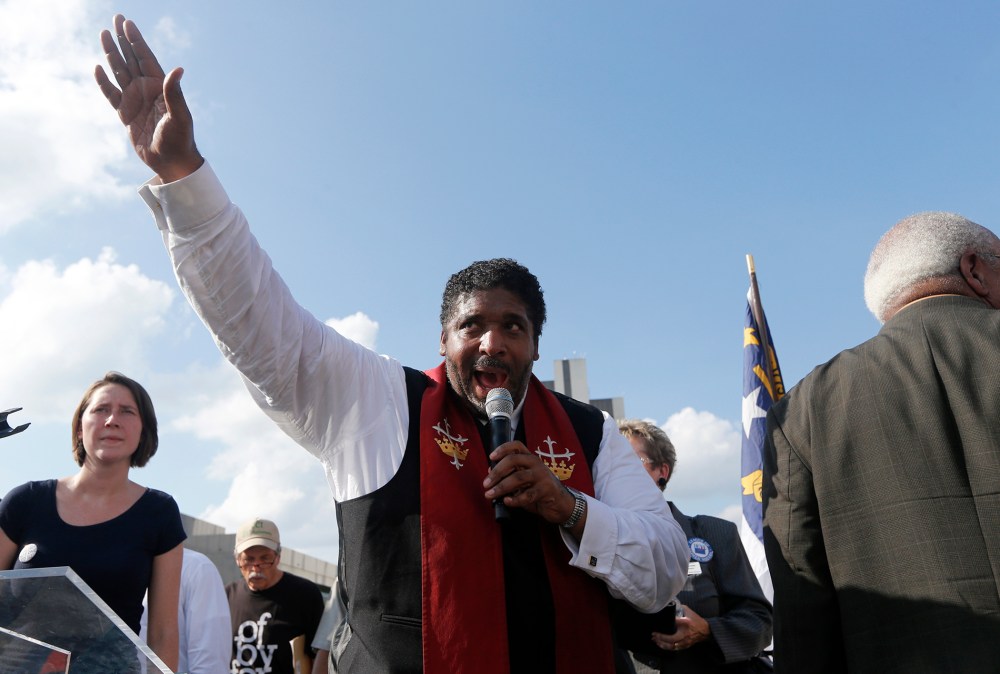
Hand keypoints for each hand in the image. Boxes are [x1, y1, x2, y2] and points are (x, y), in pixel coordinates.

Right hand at [94, 14, 202, 181]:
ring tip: (103, 34)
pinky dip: (104, 82)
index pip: (145, 57)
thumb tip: (178, 69)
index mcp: (160, 87)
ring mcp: (135, 101)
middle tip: (115, 18)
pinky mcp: (126, 114)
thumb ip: (174, 93)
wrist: (171, 162)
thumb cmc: (180, 139)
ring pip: (120, 72)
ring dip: (112, 54)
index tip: (127, 22)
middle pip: (131, 59)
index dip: (136, 40)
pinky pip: (111, 94)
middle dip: (123, 39)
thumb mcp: (179, 116)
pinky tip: (98, 68)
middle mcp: (146, 90)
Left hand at [483, 441, 581, 528]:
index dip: (503, 448)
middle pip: (513, 460)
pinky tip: (507, 501)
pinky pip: (527, 494)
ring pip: (518, 478)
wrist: (560, 504)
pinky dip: (515, 499)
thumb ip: (510, 475)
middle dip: (497, 472)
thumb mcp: (524, 481)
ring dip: (501, 487)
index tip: (491, 457)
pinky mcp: (546, 490)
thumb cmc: (539, 491)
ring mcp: (542, 476)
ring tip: (490, 494)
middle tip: (486, 483)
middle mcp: (536, 464)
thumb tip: (490, 470)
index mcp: (530, 459)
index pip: (516, 446)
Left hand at [652, 605, 709, 651]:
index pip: (674, 624)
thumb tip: (670, 605)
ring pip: (672, 646)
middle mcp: (685, 634)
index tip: (656, 628)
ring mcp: (685, 641)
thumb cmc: (696, 621)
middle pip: (671, 639)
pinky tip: (662, 645)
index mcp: (686, 623)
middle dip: (661, 638)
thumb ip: (680, 608)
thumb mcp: (688, 612)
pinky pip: (675, 648)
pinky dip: (667, 647)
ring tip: (655, 641)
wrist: (706, 630)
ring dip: (663, 644)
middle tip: (653, 636)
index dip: (666, 624)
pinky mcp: (685, 646)